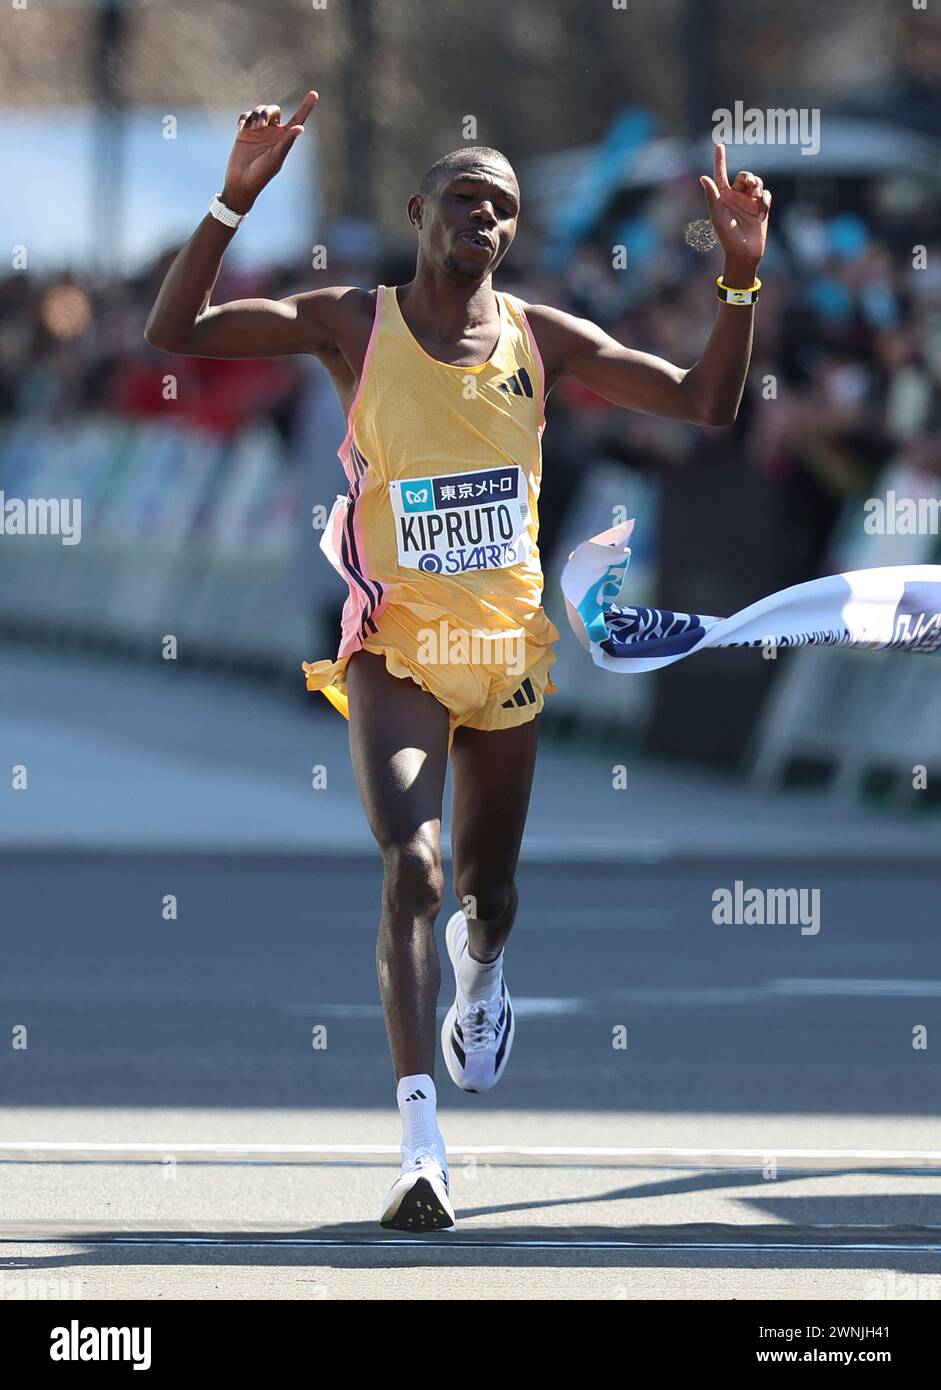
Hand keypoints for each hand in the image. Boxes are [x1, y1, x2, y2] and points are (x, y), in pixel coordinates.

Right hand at [221, 91, 317, 213]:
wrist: (241, 181)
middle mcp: (273, 133)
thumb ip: (287, 142)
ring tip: (253, 128)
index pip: (298, 119)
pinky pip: (245, 116)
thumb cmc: (261, 173)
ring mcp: (258, 131)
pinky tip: (241, 128)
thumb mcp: (276, 157)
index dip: (306, 106)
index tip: (314, 93)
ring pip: (259, 110)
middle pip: (274, 110)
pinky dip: (243, 118)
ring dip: (256, 115)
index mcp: (284, 138)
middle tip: (262, 124)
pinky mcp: (245, 131)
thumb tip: (301, 128)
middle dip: (267, 112)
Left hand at [700, 143, 770, 279]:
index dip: (720, 160)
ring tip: (756, 195)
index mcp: (723, 197)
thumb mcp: (717, 215)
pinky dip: (765, 201)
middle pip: (743, 176)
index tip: (719, 145)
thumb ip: (712, 195)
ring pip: (757, 182)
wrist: (744, 252)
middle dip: (748, 176)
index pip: (721, 174)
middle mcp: (736, 197)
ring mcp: (749, 202)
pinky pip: (766, 195)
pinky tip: (761, 213)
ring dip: (757, 185)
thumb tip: (703, 177)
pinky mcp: (761, 207)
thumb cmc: (727, 235)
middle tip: (749, 183)